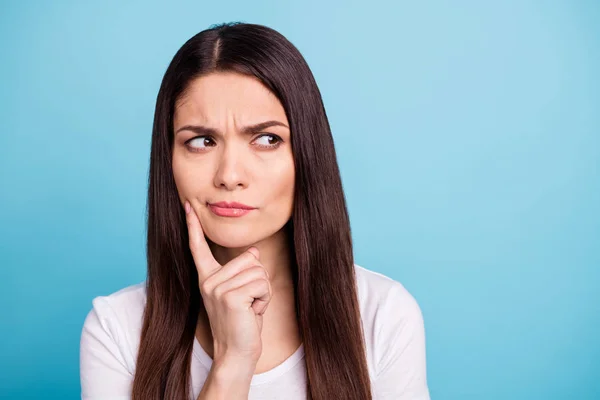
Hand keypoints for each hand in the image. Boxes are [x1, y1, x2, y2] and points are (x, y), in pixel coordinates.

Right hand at [185, 200, 271, 363]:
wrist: (236, 353)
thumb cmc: (242, 323)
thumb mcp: (243, 293)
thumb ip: (244, 271)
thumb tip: (254, 251)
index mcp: (208, 278)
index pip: (199, 248)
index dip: (193, 226)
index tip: (188, 206)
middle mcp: (208, 280)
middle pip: (250, 259)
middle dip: (259, 281)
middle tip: (248, 303)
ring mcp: (217, 288)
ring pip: (259, 271)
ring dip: (263, 292)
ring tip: (249, 309)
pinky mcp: (230, 296)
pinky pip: (262, 284)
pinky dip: (265, 299)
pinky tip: (252, 313)